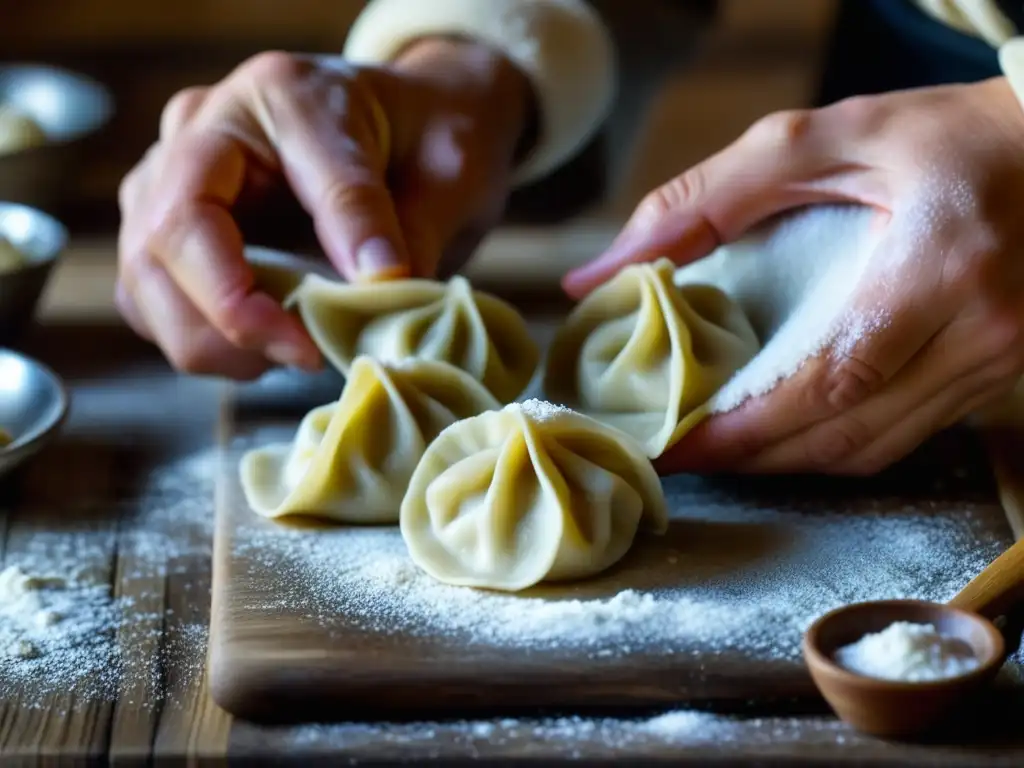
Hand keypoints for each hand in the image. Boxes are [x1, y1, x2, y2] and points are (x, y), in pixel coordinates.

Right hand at [117, 39, 532, 378]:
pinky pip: (157, 300)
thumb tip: (372, 297)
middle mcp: (205, 129)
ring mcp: (181, 177)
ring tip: (294, 353)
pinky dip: (208, 340)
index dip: (245, 293)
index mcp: (273, 97)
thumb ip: (404, 226)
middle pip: (157, 245)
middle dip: (225, 325)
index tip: (312, 342)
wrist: (426, 127)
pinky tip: (271, 345)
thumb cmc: (435, 138)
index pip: (219, 200)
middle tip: (306, 358)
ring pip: (143, 281)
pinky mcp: (182, 228)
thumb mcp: (447, 167)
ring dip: (212, 342)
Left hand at [565, 77, 1023, 474]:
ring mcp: (1001, 360)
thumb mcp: (825, 138)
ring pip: (879, 448)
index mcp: (939, 265)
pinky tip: (794, 431)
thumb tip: (606, 268)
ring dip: (793, 460)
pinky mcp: (1002, 372)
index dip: (745, 428)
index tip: (675, 445)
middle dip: (755, 457)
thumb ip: (711, 198)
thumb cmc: (943, 135)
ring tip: (724, 448)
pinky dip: (842, 444)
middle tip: (684, 455)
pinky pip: (911, 435)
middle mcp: (982, 330)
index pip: (828, 380)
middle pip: (848, 433)